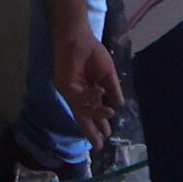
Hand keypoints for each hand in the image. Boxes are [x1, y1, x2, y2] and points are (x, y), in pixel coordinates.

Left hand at [51, 30, 123, 146]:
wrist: (80, 38)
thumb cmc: (92, 53)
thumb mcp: (107, 75)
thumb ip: (112, 90)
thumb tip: (119, 105)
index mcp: (88, 92)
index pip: (93, 112)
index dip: (99, 124)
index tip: (107, 137)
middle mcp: (77, 94)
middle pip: (83, 116)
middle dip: (91, 130)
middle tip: (99, 144)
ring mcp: (69, 90)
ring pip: (82, 109)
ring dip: (96, 113)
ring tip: (109, 113)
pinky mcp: (63, 84)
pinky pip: (78, 97)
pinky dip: (90, 96)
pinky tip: (99, 91)